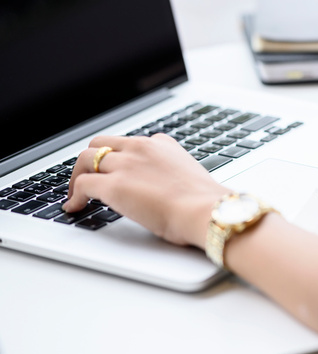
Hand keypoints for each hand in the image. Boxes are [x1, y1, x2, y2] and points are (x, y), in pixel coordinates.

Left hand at [63, 134, 228, 247]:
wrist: (206, 211)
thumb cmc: (205, 203)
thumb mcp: (191, 177)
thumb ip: (175, 175)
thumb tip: (171, 191)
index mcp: (162, 145)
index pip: (130, 142)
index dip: (118, 157)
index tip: (116, 170)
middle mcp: (141, 149)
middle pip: (100, 144)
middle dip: (91, 161)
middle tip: (88, 178)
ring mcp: (126, 165)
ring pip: (86, 159)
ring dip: (78, 175)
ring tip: (76, 193)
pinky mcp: (113, 185)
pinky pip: (83, 184)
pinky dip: (74, 195)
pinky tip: (75, 207)